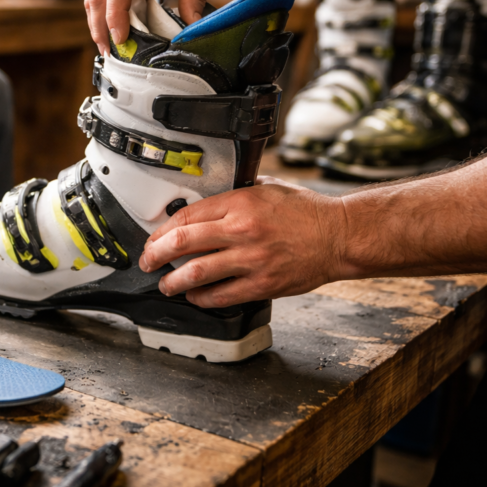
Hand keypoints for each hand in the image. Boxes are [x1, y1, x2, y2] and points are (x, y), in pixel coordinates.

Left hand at [138, 177, 348, 307]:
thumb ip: (233, 196)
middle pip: (182, 243)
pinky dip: (202, 298)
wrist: (338, 236)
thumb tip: (202, 204)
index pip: (186, 216)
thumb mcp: (266, 188)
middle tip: (148, 262)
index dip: (161, 230)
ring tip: (166, 283)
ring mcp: (252, 260)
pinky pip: (222, 295)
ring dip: (173, 281)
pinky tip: (195, 295)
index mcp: (240, 203)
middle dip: (156, 255)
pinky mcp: (263, 284)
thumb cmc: (305, 212)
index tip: (154, 238)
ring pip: (196, 273)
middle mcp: (242, 231)